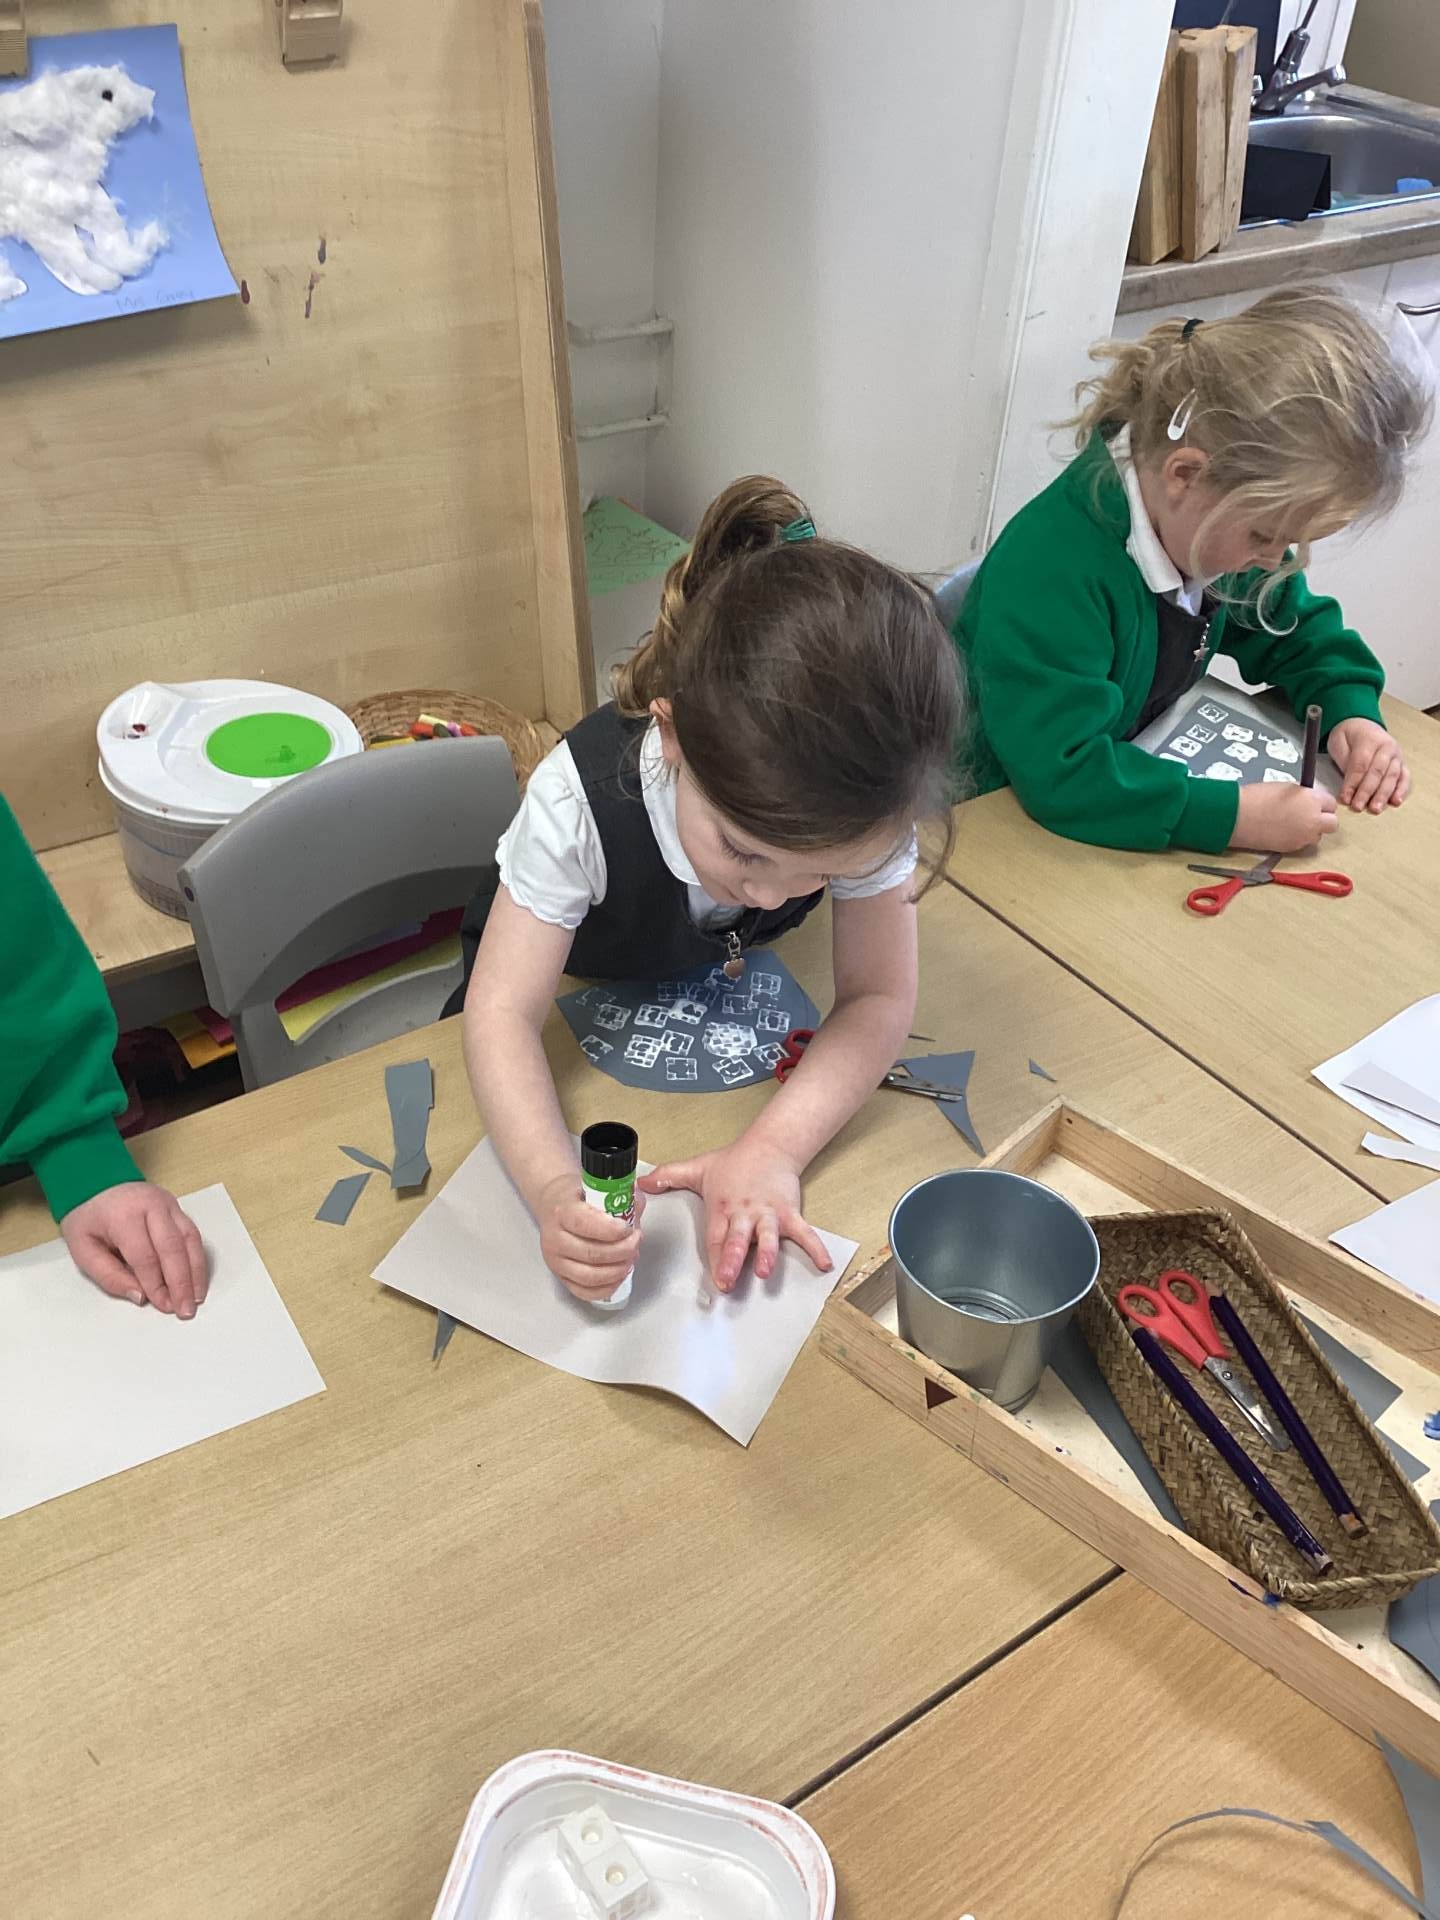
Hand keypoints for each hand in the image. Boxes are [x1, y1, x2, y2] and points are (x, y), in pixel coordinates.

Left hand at [60, 1182, 207, 1317]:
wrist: (97, 1182)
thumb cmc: (88, 1217)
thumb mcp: (83, 1249)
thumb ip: (108, 1276)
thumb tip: (140, 1297)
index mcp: (124, 1215)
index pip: (145, 1256)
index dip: (156, 1284)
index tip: (163, 1306)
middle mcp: (152, 1205)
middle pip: (173, 1247)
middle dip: (181, 1282)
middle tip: (186, 1309)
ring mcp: (169, 1204)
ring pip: (190, 1239)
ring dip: (196, 1272)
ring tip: (196, 1298)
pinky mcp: (178, 1208)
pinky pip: (193, 1234)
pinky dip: (197, 1259)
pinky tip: (197, 1279)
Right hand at [538, 1169, 642, 1302]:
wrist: (555, 1206)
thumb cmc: (580, 1198)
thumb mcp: (601, 1187)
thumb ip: (623, 1196)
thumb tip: (637, 1210)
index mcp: (562, 1211)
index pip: (584, 1224)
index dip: (611, 1230)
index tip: (628, 1228)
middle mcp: (554, 1238)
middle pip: (591, 1254)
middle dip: (622, 1250)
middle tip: (636, 1241)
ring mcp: (555, 1261)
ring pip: (590, 1276)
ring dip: (618, 1270)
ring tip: (631, 1257)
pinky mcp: (560, 1277)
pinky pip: (585, 1292)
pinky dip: (608, 1287)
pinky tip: (620, 1274)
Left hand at [639, 1140, 831, 1292]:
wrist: (770, 1145)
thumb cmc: (734, 1162)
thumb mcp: (697, 1167)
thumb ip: (669, 1176)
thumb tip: (641, 1183)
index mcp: (722, 1206)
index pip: (715, 1235)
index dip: (713, 1255)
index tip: (712, 1275)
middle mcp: (745, 1212)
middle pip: (738, 1238)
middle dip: (733, 1259)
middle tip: (728, 1279)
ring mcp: (768, 1213)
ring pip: (768, 1236)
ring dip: (767, 1254)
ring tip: (764, 1271)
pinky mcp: (789, 1212)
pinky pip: (804, 1232)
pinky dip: (815, 1247)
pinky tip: (824, 1263)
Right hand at [1231, 782, 1336, 852]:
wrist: (1238, 816)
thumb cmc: (1257, 797)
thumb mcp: (1286, 789)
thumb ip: (1303, 796)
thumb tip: (1308, 802)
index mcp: (1312, 800)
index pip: (1331, 804)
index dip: (1321, 803)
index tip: (1312, 803)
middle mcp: (1313, 820)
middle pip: (1332, 824)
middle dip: (1323, 819)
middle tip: (1309, 816)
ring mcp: (1303, 837)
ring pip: (1318, 836)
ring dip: (1310, 831)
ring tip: (1292, 825)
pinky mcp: (1292, 849)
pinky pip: (1302, 843)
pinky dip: (1297, 838)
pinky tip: (1282, 831)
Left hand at [1328, 718, 1410, 812]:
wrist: (1361, 724)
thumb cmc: (1348, 736)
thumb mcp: (1339, 742)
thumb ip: (1345, 761)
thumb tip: (1349, 784)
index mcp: (1369, 739)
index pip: (1361, 764)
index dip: (1352, 783)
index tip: (1345, 798)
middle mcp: (1387, 747)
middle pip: (1377, 772)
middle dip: (1367, 792)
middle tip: (1358, 806)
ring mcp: (1396, 755)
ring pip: (1391, 776)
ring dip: (1383, 794)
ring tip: (1375, 808)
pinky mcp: (1401, 763)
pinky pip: (1404, 777)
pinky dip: (1401, 790)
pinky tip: (1396, 801)